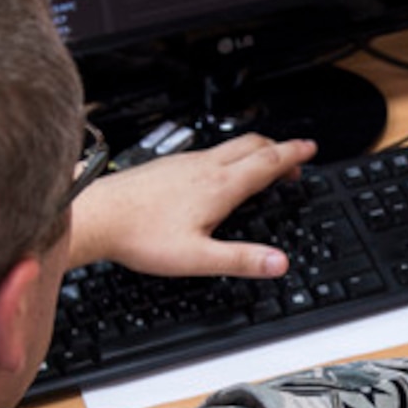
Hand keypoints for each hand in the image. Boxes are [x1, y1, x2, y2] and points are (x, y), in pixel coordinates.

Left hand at [67, 133, 316, 277]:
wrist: (97, 215)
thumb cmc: (140, 235)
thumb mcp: (197, 257)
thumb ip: (241, 260)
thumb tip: (278, 263)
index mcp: (218, 186)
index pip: (266, 162)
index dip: (293, 154)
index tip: (309, 148)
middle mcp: (203, 167)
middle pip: (251, 144)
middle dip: (278, 147)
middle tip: (294, 155)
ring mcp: (183, 162)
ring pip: (229, 146)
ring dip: (253, 149)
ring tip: (262, 160)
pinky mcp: (166, 165)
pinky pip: (208, 152)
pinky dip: (227, 155)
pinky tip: (216, 171)